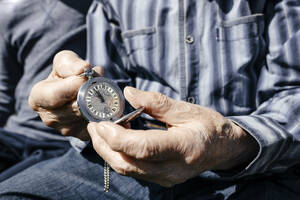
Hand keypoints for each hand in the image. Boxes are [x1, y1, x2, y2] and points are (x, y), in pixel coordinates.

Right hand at [28, 50, 102, 139]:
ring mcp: (67, 130)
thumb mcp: (64, 61)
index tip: (87, 76)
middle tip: (99, 80)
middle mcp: (50, 119)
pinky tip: (104, 101)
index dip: (73, 85)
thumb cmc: (66, 73)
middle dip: (91, 92)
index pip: (55, 96)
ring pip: (89, 114)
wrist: (75, 89)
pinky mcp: (83, 135)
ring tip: (100, 89)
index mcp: (38, 100)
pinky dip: (105, 110)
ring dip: (101, 100)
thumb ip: (70, 63)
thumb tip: (83, 69)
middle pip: (75, 107)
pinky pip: (99, 122)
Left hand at [87, 87, 258, 186]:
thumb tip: (128, 93)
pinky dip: (120, 155)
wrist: (223, 149)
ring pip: (127, 170)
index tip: (100, 123)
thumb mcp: (186, 109)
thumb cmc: (208, 126)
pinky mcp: (161, 180)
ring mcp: (166, 178)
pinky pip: (133, 170)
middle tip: (94, 126)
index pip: (143, 148)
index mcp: (183, 147)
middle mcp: (173, 169)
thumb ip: (156, 102)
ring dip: (108, 151)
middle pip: (128, 164)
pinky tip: (117, 141)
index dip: (117, 137)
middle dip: (104, 145)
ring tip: (101, 131)